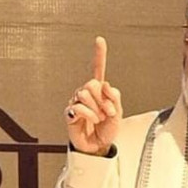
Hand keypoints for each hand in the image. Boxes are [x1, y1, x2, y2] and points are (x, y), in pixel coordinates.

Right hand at [65, 36, 122, 155]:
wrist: (98, 147)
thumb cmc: (106, 130)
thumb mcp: (118, 114)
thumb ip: (114, 97)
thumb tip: (106, 85)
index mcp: (100, 91)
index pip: (98, 70)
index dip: (99, 55)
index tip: (100, 40)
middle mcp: (87, 94)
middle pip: (92, 83)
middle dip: (103, 100)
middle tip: (108, 113)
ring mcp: (77, 102)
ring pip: (85, 93)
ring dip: (96, 108)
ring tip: (99, 119)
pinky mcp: (70, 113)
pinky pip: (78, 106)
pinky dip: (89, 114)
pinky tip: (91, 120)